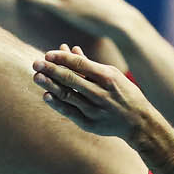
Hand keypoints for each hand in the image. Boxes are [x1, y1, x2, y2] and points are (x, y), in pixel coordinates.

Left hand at [32, 45, 150, 140]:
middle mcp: (101, 93)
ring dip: (50, 85)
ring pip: (67, 95)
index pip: (80, 64)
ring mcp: (94, 110)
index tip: (47, 54)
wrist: (138, 122)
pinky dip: (56, 104)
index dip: (62, 58)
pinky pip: (69, 112)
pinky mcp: (90, 124)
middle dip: (51, 70)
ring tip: (37, 76)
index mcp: (108, 78)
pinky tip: (46, 95)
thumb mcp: (112, 74)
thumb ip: (89, 64)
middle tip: (36, 63)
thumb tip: (69, 49)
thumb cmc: (123, 93)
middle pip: (71, 79)